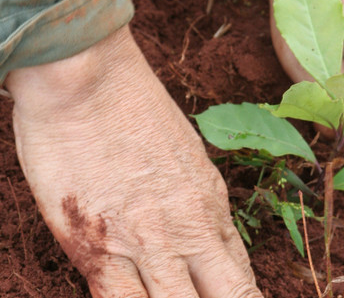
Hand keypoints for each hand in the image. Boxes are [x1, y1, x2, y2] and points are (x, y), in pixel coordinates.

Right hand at [5, 26, 261, 296]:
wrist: (89, 79)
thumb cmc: (133, 105)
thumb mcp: (185, 152)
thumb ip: (193, 197)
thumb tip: (195, 228)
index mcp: (211, 203)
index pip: (240, 272)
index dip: (243, 297)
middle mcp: (189, 229)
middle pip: (226, 296)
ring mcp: (147, 243)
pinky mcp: (99, 251)